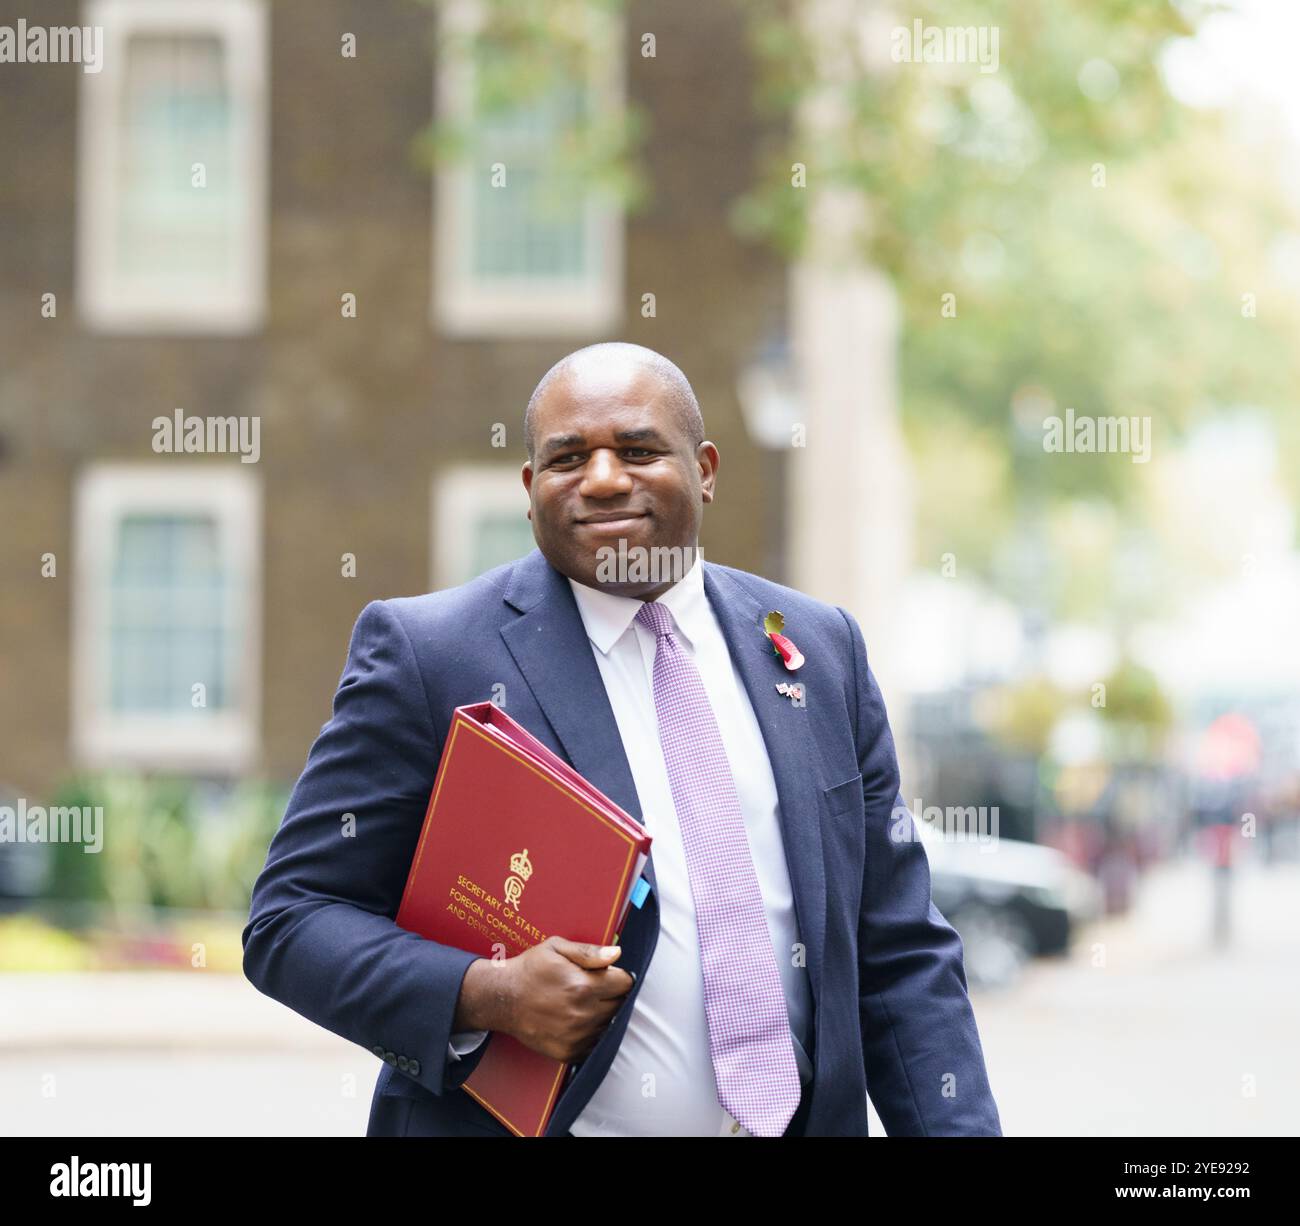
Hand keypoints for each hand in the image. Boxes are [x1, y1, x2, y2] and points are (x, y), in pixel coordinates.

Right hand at [462, 937, 634, 1063]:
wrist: (502, 999)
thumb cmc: (530, 970)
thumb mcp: (556, 948)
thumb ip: (589, 952)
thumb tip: (616, 954)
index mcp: (583, 986)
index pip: (625, 984)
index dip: (617, 976)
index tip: (606, 974)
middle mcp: (582, 1015)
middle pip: (619, 1005)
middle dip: (610, 994)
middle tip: (590, 987)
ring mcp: (576, 1037)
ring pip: (608, 1024)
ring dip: (601, 1014)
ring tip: (579, 1002)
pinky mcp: (569, 1053)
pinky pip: (595, 1043)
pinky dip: (590, 1032)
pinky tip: (574, 1019)